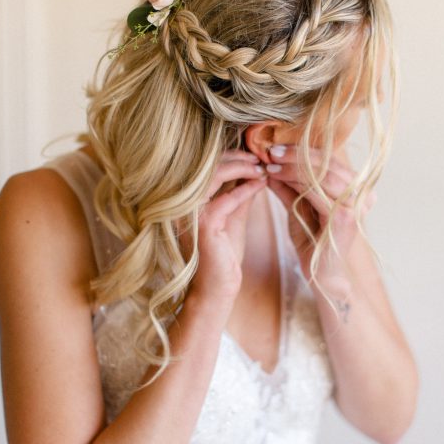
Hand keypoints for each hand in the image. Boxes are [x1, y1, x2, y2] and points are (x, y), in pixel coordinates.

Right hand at [181, 150, 266, 305]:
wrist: (217, 288)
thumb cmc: (223, 255)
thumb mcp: (233, 216)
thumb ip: (239, 193)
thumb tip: (254, 169)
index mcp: (186, 199)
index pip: (205, 165)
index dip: (231, 156)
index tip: (254, 154)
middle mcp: (182, 202)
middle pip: (208, 164)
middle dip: (237, 157)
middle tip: (261, 157)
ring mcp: (189, 212)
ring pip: (215, 175)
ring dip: (242, 168)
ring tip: (262, 168)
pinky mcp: (203, 224)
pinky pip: (228, 198)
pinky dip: (247, 189)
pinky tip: (261, 184)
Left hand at [265, 144, 376, 283]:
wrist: (320, 274)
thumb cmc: (311, 240)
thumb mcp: (298, 205)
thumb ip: (289, 184)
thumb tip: (270, 160)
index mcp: (358, 188)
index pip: (330, 161)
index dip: (303, 151)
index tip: (276, 146)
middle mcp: (364, 194)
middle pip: (328, 164)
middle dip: (296, 155)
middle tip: (271, 150)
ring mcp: (357, 205)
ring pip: (322, 174)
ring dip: (291, 166)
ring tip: (269, 162)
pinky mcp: (345, 217)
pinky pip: (316, 191)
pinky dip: (293, 181)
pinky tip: (273, 177)